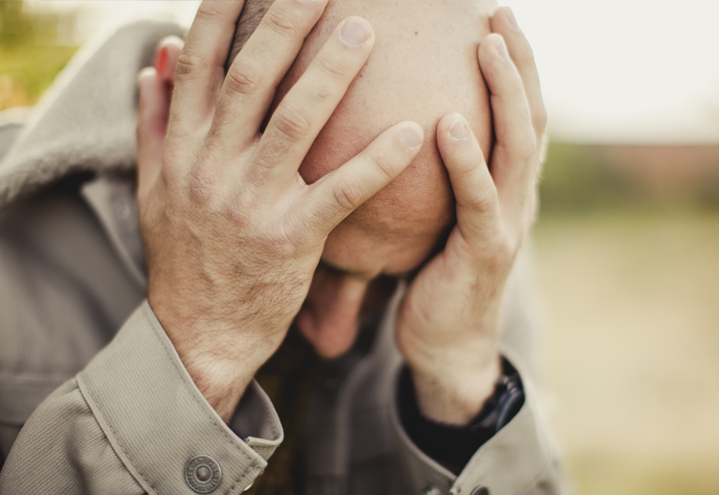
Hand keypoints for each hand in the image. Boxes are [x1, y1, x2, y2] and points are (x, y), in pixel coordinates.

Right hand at [136, 0, 423, 420]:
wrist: (199, 333)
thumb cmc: (184, 256)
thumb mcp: (154, 187)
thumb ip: (155, 121)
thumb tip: (161, 58)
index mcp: (181, 148)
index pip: (201, 61)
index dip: (223, 8)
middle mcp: (211, 167)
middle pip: (251, 78)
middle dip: (286, 22)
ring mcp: (251, 203)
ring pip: (294, 123)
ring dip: (332, 73)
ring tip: (367, 30)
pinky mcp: (290, 239)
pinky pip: (340, 192)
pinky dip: (377, 161)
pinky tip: (414, 131)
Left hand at [396, 7, 545, 424]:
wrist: (447, 344)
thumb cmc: (435, 275)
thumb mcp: (438, 217)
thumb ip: (435, 176)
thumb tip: (394, 128)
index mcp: (506, 185)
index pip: (519, 112)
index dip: (515, 63)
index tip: (493, 17)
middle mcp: (518, 196)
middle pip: (531, 114)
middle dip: (520, 60)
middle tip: (499, 12)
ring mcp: (509, 224)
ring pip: (518, 147)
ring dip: (507, 93)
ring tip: (488, 45)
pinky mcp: (486, 254)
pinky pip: (479, 201)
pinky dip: (468, 161)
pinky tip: (450, 125)